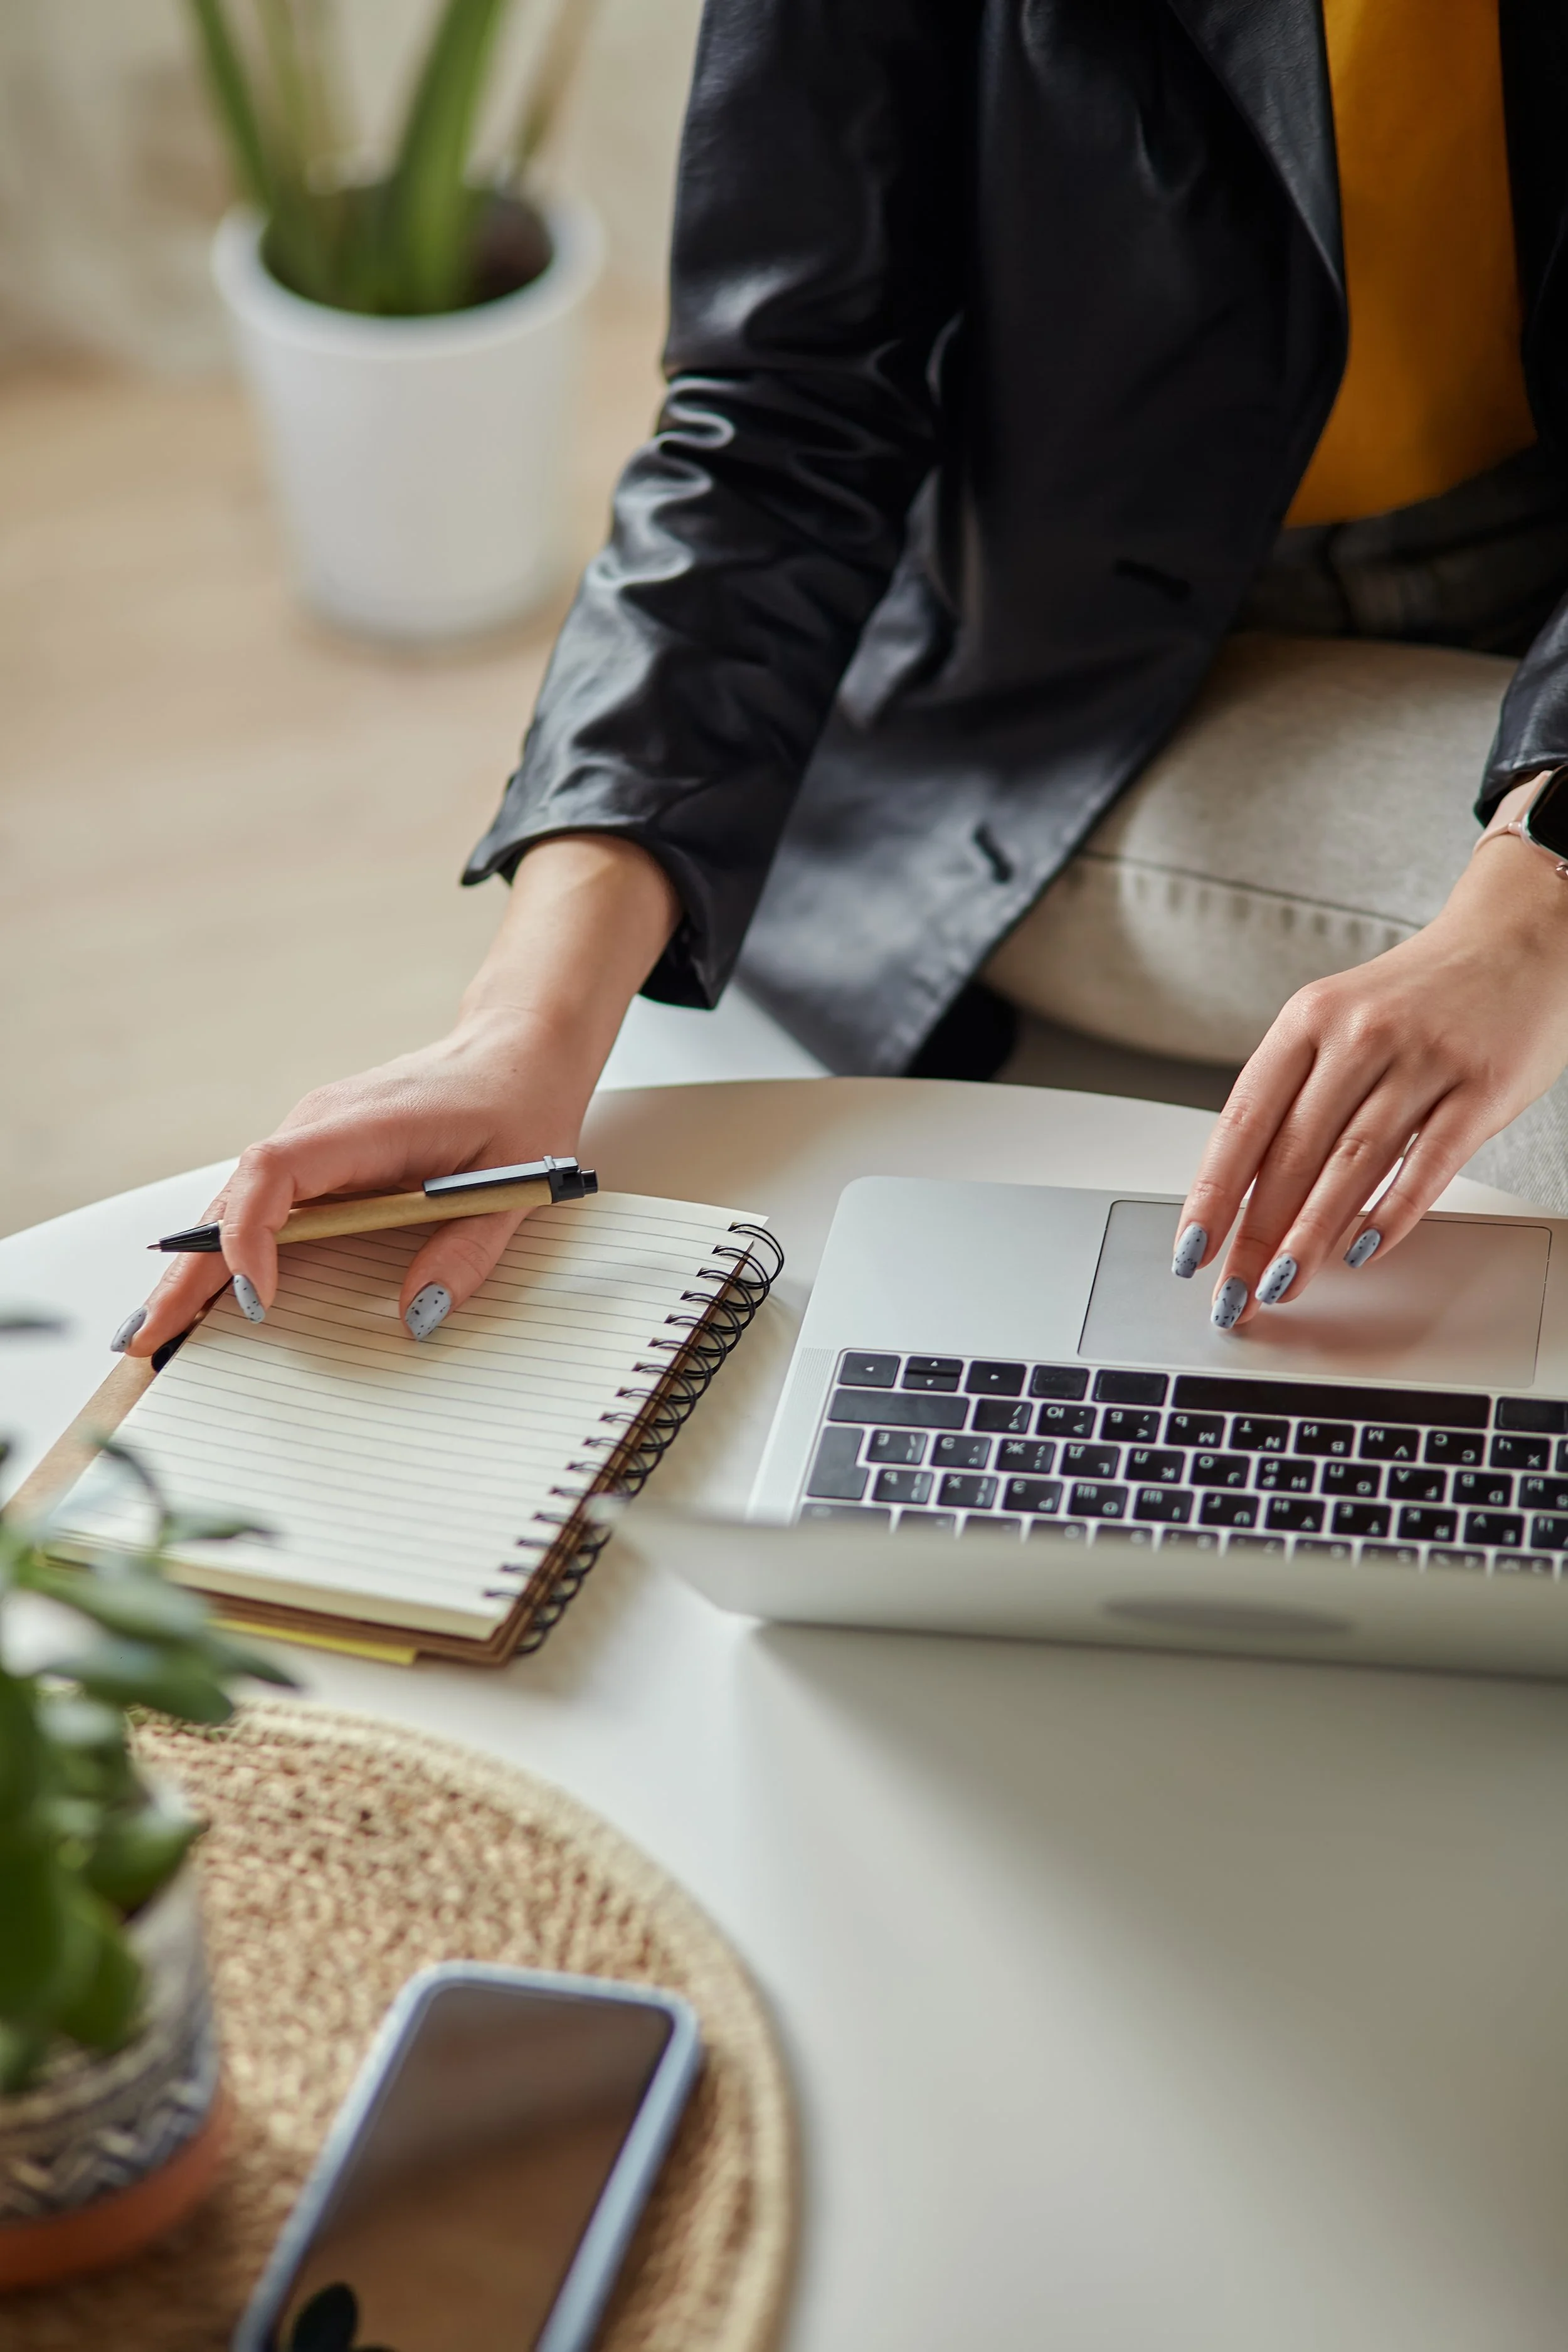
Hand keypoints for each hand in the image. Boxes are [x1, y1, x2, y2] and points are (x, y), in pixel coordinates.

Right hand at [113, 835, 679, 1357]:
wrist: (517, 1049)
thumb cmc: (519, 1106)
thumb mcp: (517, 1186)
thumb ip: (468, 1251)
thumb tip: (418, 1316)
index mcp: (365, 1124)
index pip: (276, 1171)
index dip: (252, 1234)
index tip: (255, 1297)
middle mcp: (322, 1125)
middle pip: (235, 1197)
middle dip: (190, 1270)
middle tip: (153, 1336)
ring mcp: (314, 1137)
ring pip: (238, 1202)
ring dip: (198, 1263)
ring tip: (163, 1328)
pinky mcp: (322, 1153)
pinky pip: (263, 1202)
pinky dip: (230, 1246)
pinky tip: (208, 1293)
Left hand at [1172, 779, 1567, 1328]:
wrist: (1516, 939)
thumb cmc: (1416, 998)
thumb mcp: (1338, 1023)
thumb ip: (1297, 1096)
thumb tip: (1246, 1192)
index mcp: (1307, 1020)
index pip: (1243, 1121)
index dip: (1212, 1193)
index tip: (1191, 1248)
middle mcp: (1359, 1036)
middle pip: (1292, 1153)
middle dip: (1254, 1234)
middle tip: (1234, 1292)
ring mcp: (1422, 1060)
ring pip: (1351, 1164)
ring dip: (1310, 1237)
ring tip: (1282, 1285)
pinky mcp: (1480, 1088)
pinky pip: (1428, 1164)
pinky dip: (1391, 1213)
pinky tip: (1363, 1250)